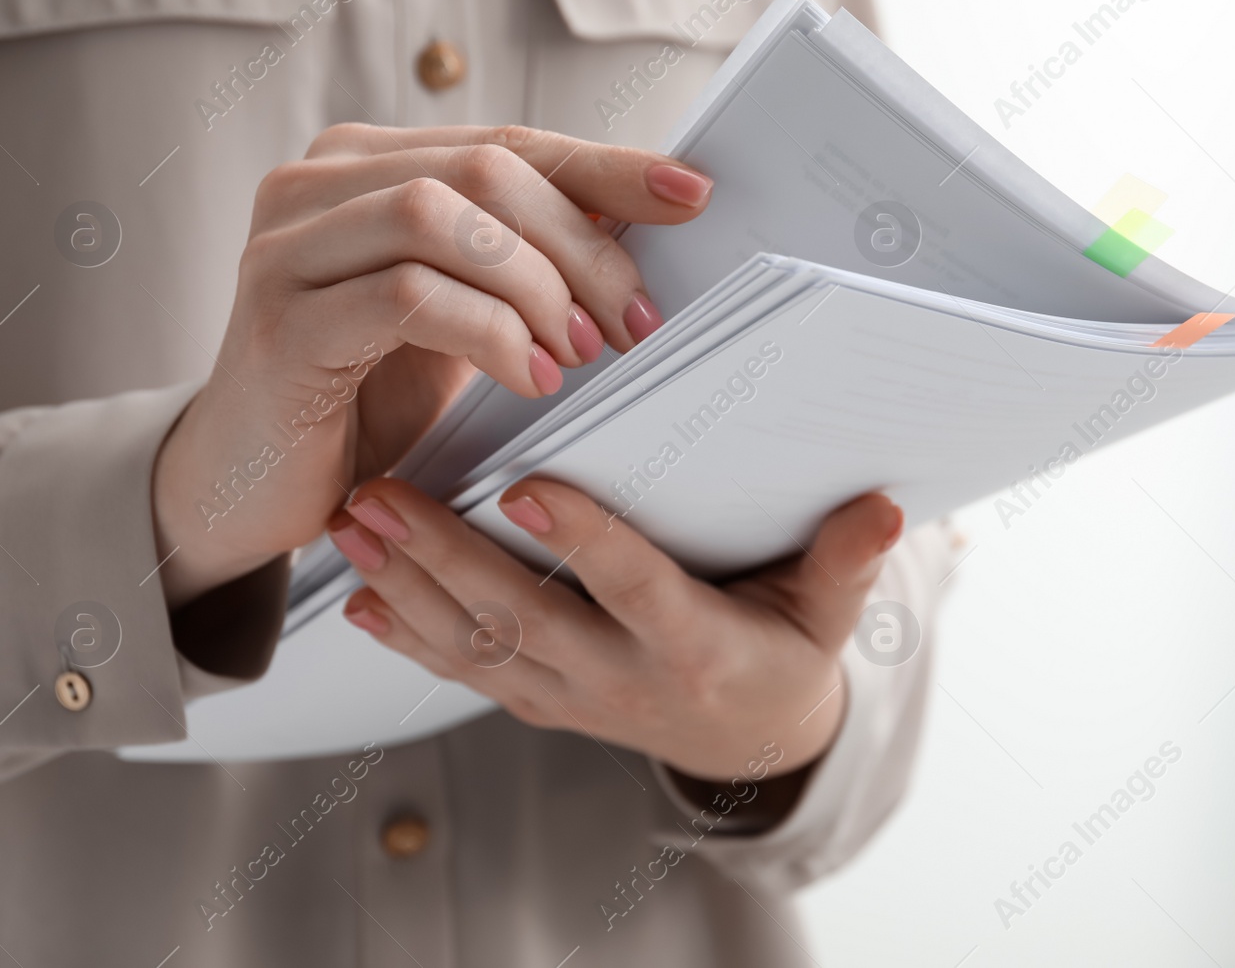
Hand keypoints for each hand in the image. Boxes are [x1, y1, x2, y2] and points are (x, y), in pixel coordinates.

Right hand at [151, 124, 712, 606]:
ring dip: (538, 286)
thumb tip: (644, 236)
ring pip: (444, 217)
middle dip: (583, 245)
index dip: (605, 167)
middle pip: (486, 171)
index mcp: (363, 165)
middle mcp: (315, 185)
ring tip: (581, 352)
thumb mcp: (457, 318)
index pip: (509, 143)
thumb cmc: (361, 401)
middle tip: (637, 321)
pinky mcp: (281, 319)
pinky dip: (489, 332)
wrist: (248, 486)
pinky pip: (407, 295)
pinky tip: (531, 379)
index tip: (690, 195)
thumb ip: (516, 264)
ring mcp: (286, 246)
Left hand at [325, 476, 903, 780]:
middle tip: (382, 497)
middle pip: (524, 619)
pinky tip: (358, 599)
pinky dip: (410, 637)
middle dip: (444, 558)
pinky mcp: (540, 701)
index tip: (525, 488)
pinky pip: (466, 672)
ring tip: (351, 528)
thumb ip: (846, 561)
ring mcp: (571, 696)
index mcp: (693, 646)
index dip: (582, 543)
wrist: (747, 747)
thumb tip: (884, 507)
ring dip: (406, 587)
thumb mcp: (828, 616)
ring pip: (477, 646)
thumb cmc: (785, 658)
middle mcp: (620, 678)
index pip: (634, 588)